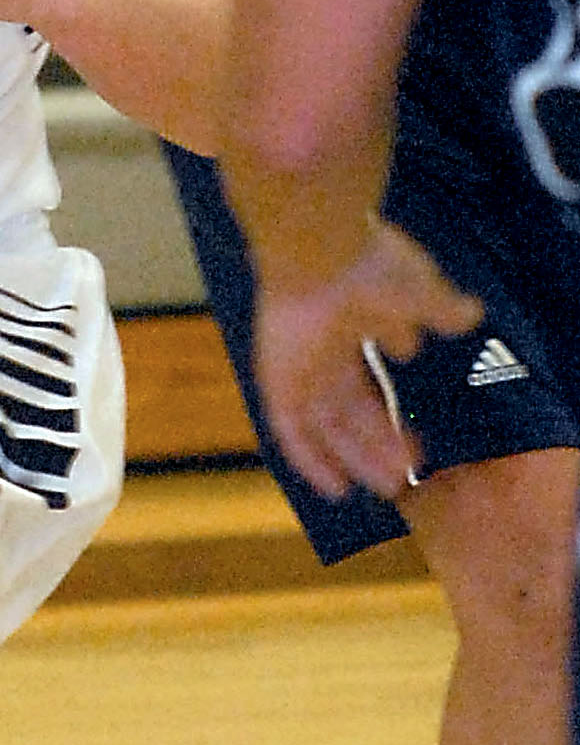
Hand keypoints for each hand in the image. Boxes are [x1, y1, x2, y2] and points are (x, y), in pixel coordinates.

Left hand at [254, 220, 483, 499]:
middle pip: (351, 411)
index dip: (391, 414)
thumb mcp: (419, 287)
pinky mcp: (276, 381)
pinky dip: (311, 462)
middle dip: (380, 443)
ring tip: (390, 486)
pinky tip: (336, 489)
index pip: (369, 382)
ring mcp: (297, 368)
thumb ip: (441, 307)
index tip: (417, 442)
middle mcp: (322, 352)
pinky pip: (290, 432)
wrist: (318, 255)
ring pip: (328, 426)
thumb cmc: (368, 264)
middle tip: (408, 474)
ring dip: (357, 457)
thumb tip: (469, 315)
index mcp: (351, 332)